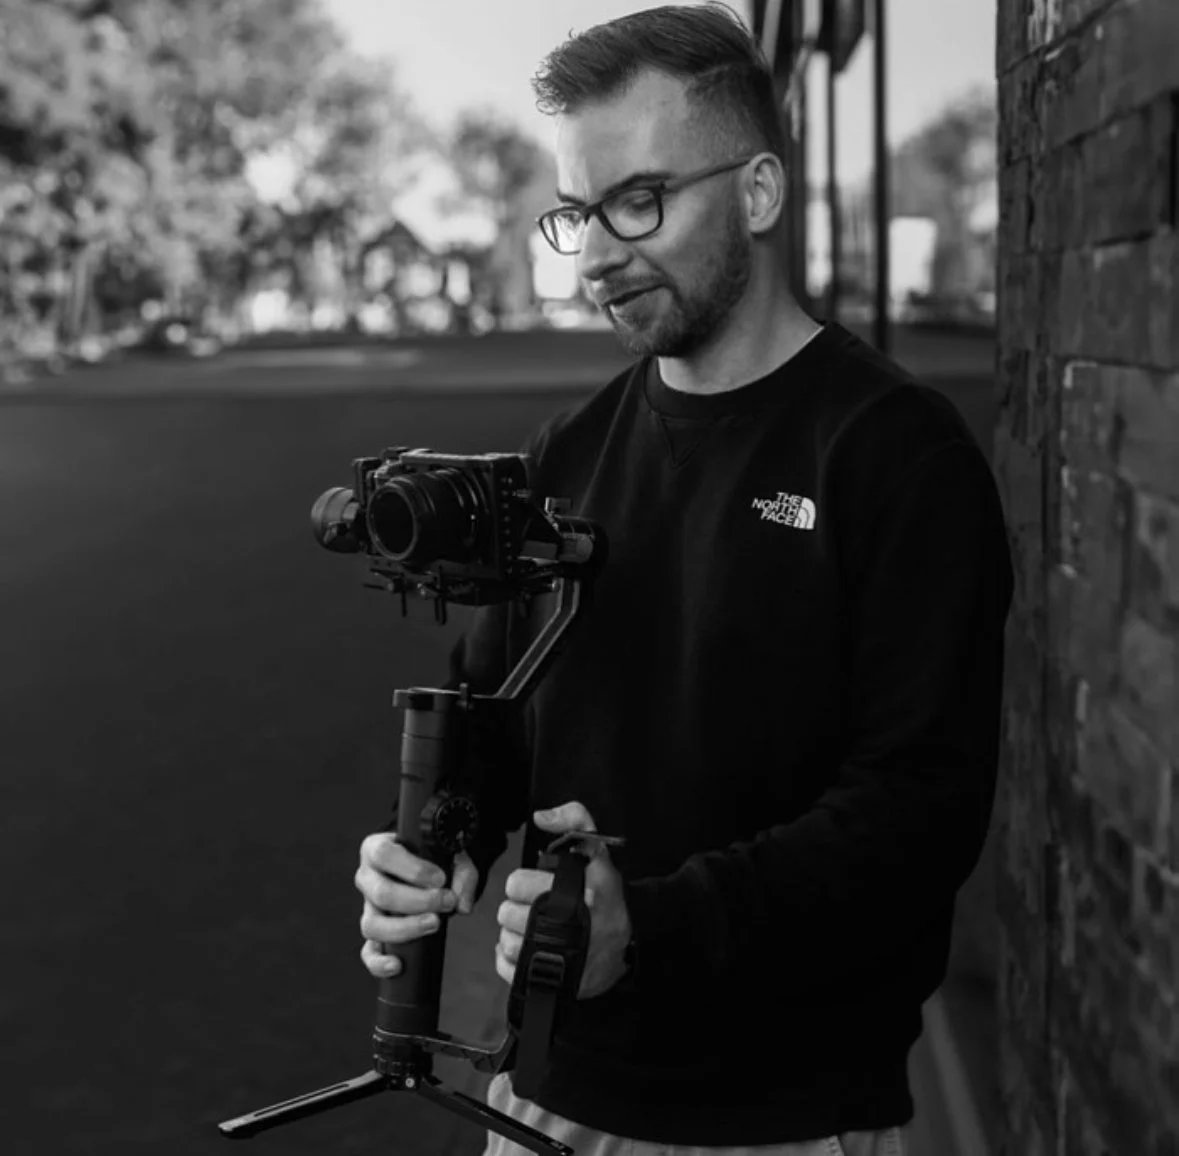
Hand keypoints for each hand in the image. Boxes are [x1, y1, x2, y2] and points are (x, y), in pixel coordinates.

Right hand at [355, 832, 479, 977]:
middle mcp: (367, 878)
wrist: (429, 869)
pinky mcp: (375, 931)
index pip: (383, 854)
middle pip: (381, 893)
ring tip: (434, 924)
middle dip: (418, 901)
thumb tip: (462, 905)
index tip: (440, 878)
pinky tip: (397, 965)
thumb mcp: (451, 855)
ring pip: (372, 924)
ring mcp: (367, 907)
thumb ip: (462, 874)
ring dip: (405, 928)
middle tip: (446, 902)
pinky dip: (378, 962)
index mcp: (377, 849)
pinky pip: (368, 951)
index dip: (412, 869)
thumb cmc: (436, 858)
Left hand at [495, 801, 631, 999]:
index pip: (518, 884)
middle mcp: (571, 925)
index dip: (522, 883)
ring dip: (512, 935)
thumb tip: (540, 817)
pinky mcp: (560, 983)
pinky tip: (526, 950)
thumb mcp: (597, 849)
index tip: (536, 885)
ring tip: (529, 929)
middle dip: (515, 909)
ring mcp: (565, 958)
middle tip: (532, 908)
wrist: (632, 936)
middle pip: (508, 914)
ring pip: (508, 943)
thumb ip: (575, 820)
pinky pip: (511, 972)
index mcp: (578, 890)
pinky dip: (510, 961)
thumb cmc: (607, 892)